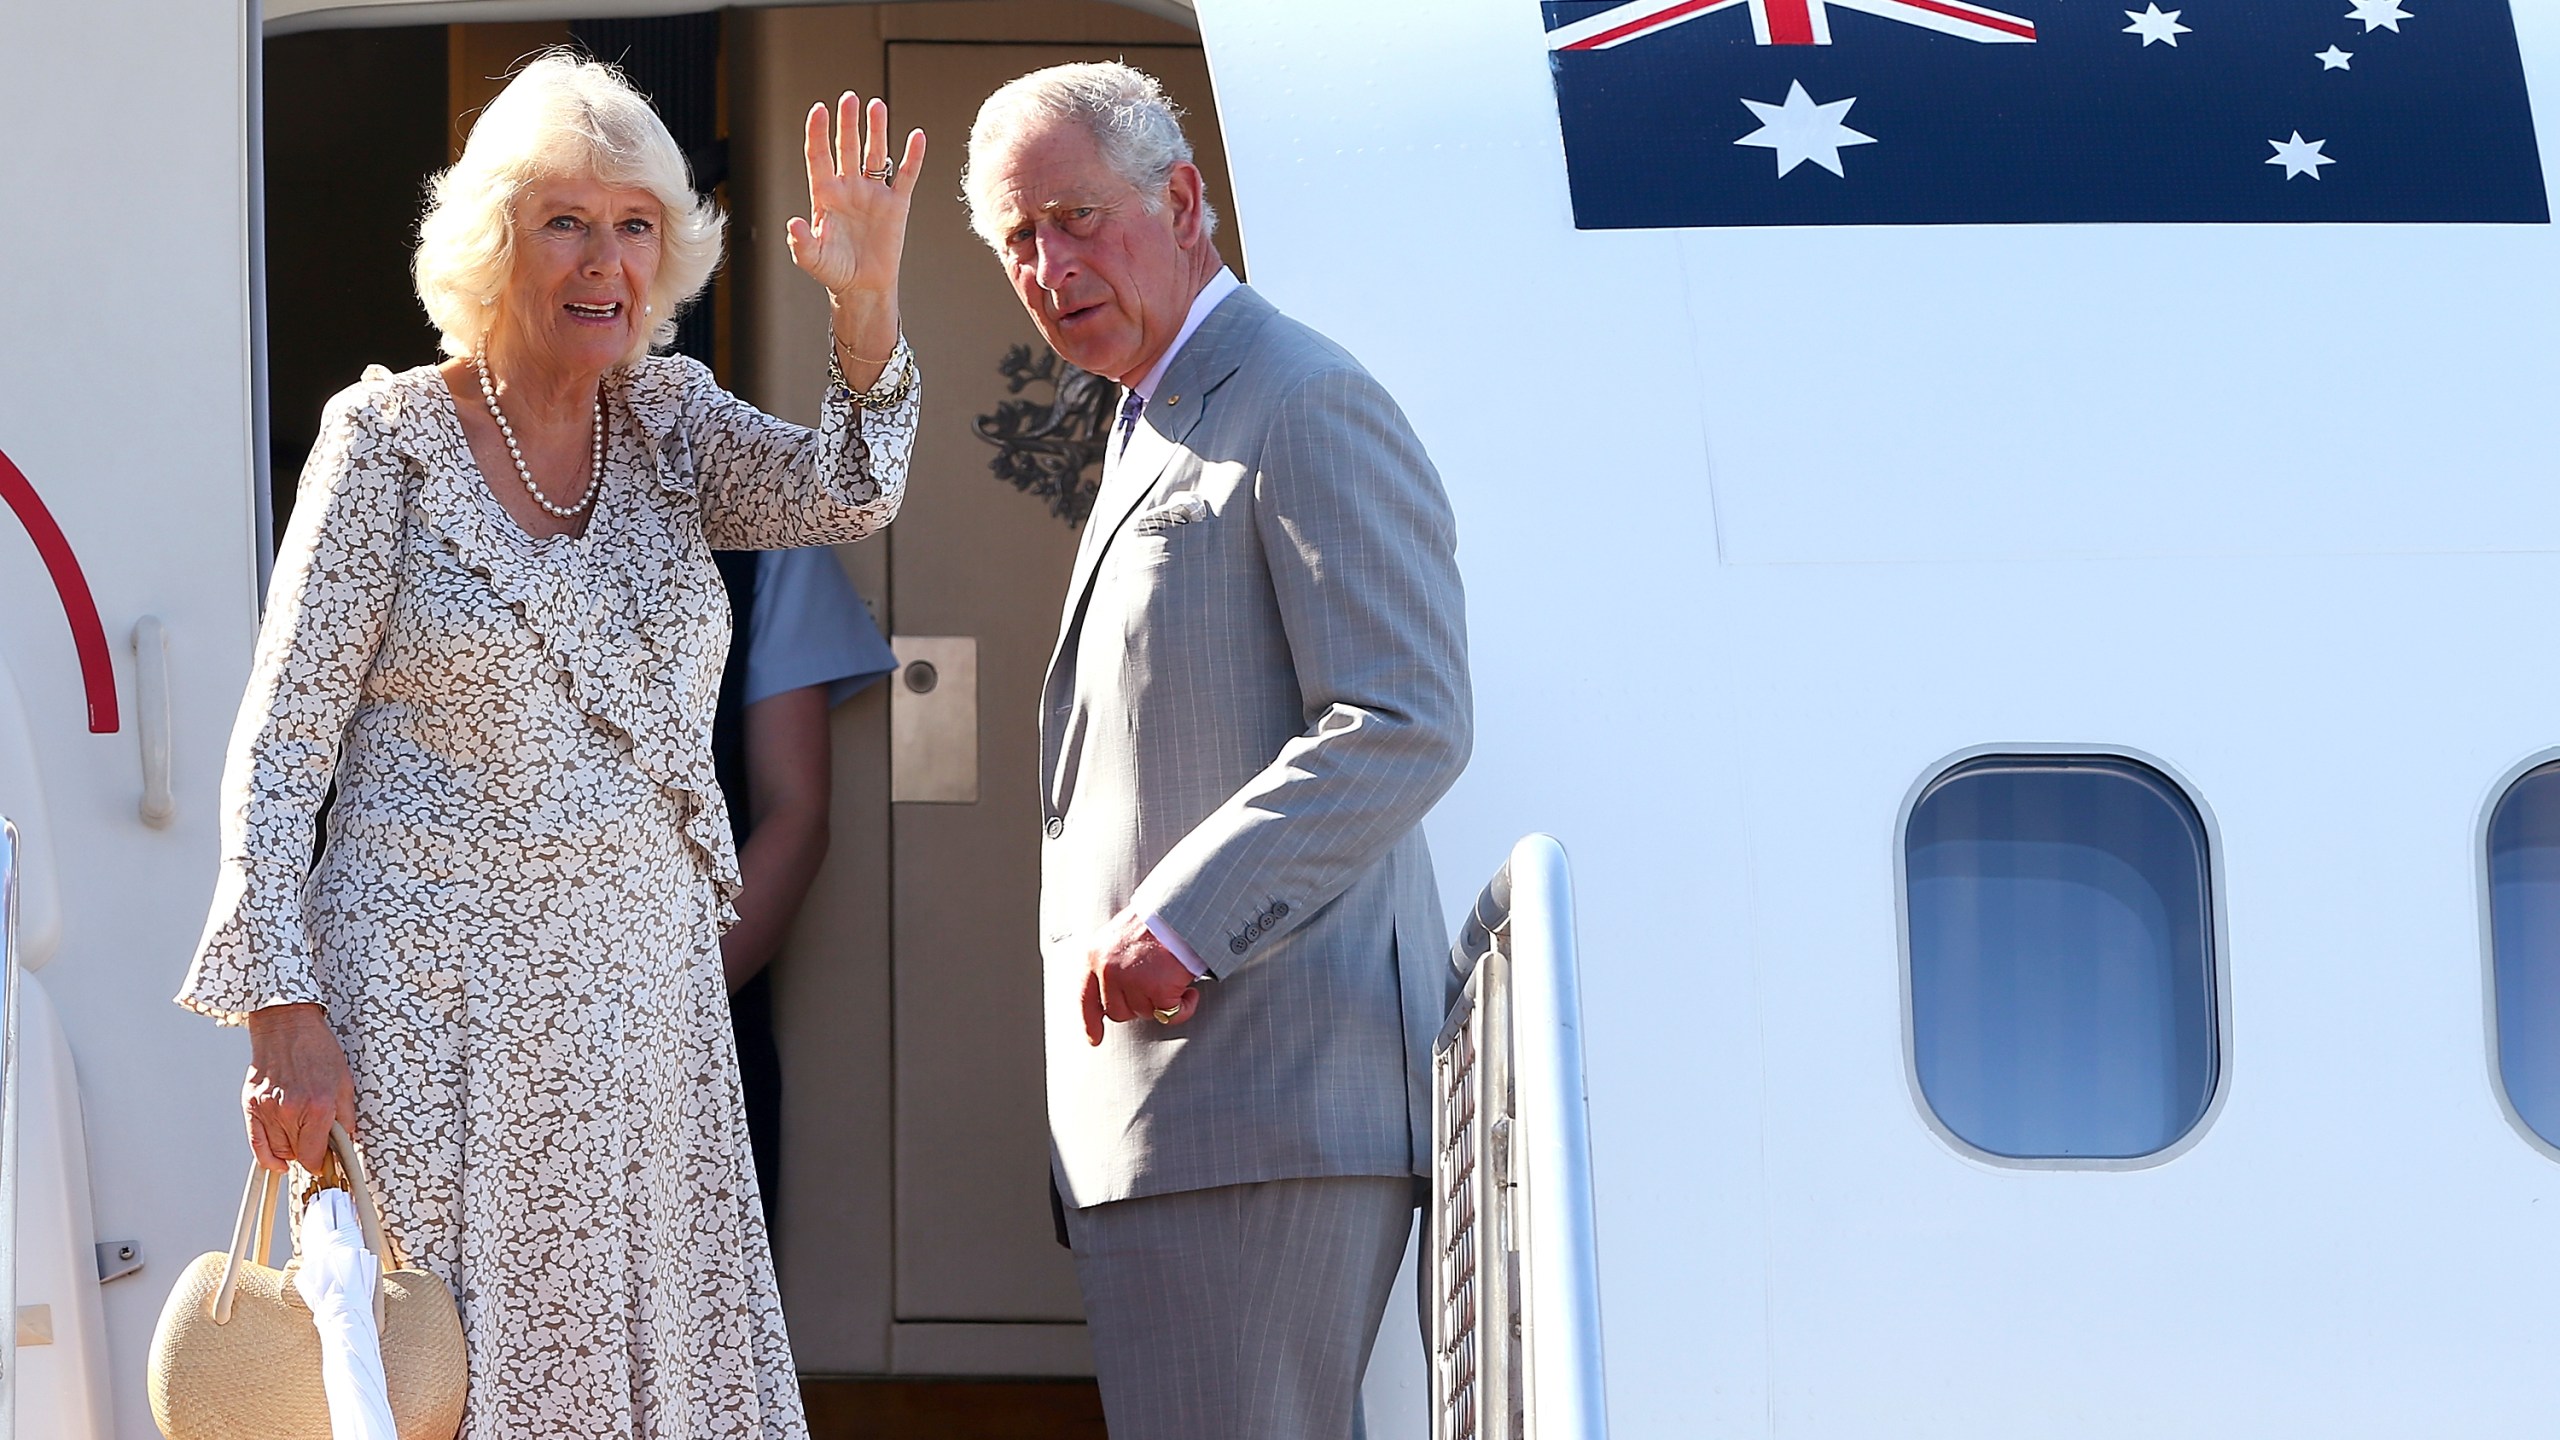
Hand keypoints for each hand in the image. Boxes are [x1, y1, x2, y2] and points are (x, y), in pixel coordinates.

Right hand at [242, 1003, 356, 1172]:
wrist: (287, 1026)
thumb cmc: (316, 1049)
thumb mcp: (344, 1081)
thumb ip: (346, 1116)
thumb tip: (347, 1139)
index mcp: (318, 1107)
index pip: (314, 1155)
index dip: (322, 1163)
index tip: (326, 1162)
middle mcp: (290, 1111)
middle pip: (297, 1155)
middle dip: (309, 1152)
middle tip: (316, 1144)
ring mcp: (267, 1109)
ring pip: (278, 1151)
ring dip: (291, 1150)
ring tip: (301, 1137)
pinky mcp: (251, 1105)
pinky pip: (256, 1143)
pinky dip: (267, 1157)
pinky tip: (277, 1162)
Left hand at [786, 92, 924, 306]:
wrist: (863, 287)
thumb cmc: (834, 272)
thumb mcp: (811, 259)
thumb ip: (800, 241)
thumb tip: (792, 223)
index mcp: (825, 195)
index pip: (819, 156)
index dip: (818, 132)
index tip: (819, 110)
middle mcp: (849, 188)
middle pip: (847, 147)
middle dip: (847, 123)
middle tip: (849, 98)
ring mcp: (873, 194)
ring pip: (875, 154)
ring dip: (876, 131)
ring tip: (876, 106)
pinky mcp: (897, 205)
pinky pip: (906, 176)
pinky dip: (913, 157)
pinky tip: (917, 137)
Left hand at [1080, 909, 1200, 1045]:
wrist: (1182, 911)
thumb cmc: (1157, 921)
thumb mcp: (1118, 937)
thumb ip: (1110, 964)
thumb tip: (1112, 999)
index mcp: (1095, 956)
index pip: (1086, 997)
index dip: (1090, 1022)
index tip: (1094, 1039)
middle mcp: (1108, 970)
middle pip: (1117, 1012)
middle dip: (1137, 1004)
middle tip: (1155, 984)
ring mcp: (1132, 981)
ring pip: (1145, 1013)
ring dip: (1162, 1002)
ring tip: (1172, 976)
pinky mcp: (1157, 989)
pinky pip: (1171, 1016)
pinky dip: (1185, 1008)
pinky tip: (1190, 992)